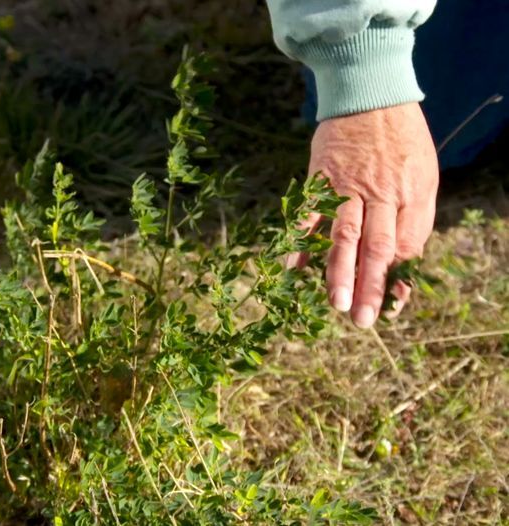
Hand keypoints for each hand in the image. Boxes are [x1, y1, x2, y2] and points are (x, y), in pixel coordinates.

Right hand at [291, 103, 438, 327]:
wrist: (369, 94)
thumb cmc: (401, 140)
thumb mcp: (424, 174)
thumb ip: (416, 216)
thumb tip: (403, 261)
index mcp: (411, 193)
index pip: (406, 246)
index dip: (398, 279)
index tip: (390, 307)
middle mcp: (381, 193)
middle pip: (377, 247)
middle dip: (370, 286)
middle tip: (362, 319)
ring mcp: (348, 186)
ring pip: (344, 235)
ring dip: (338, 271)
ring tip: (335, 304)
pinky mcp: (321, 178)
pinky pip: (309, 215)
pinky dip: (301, 242)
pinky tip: (295, 270)